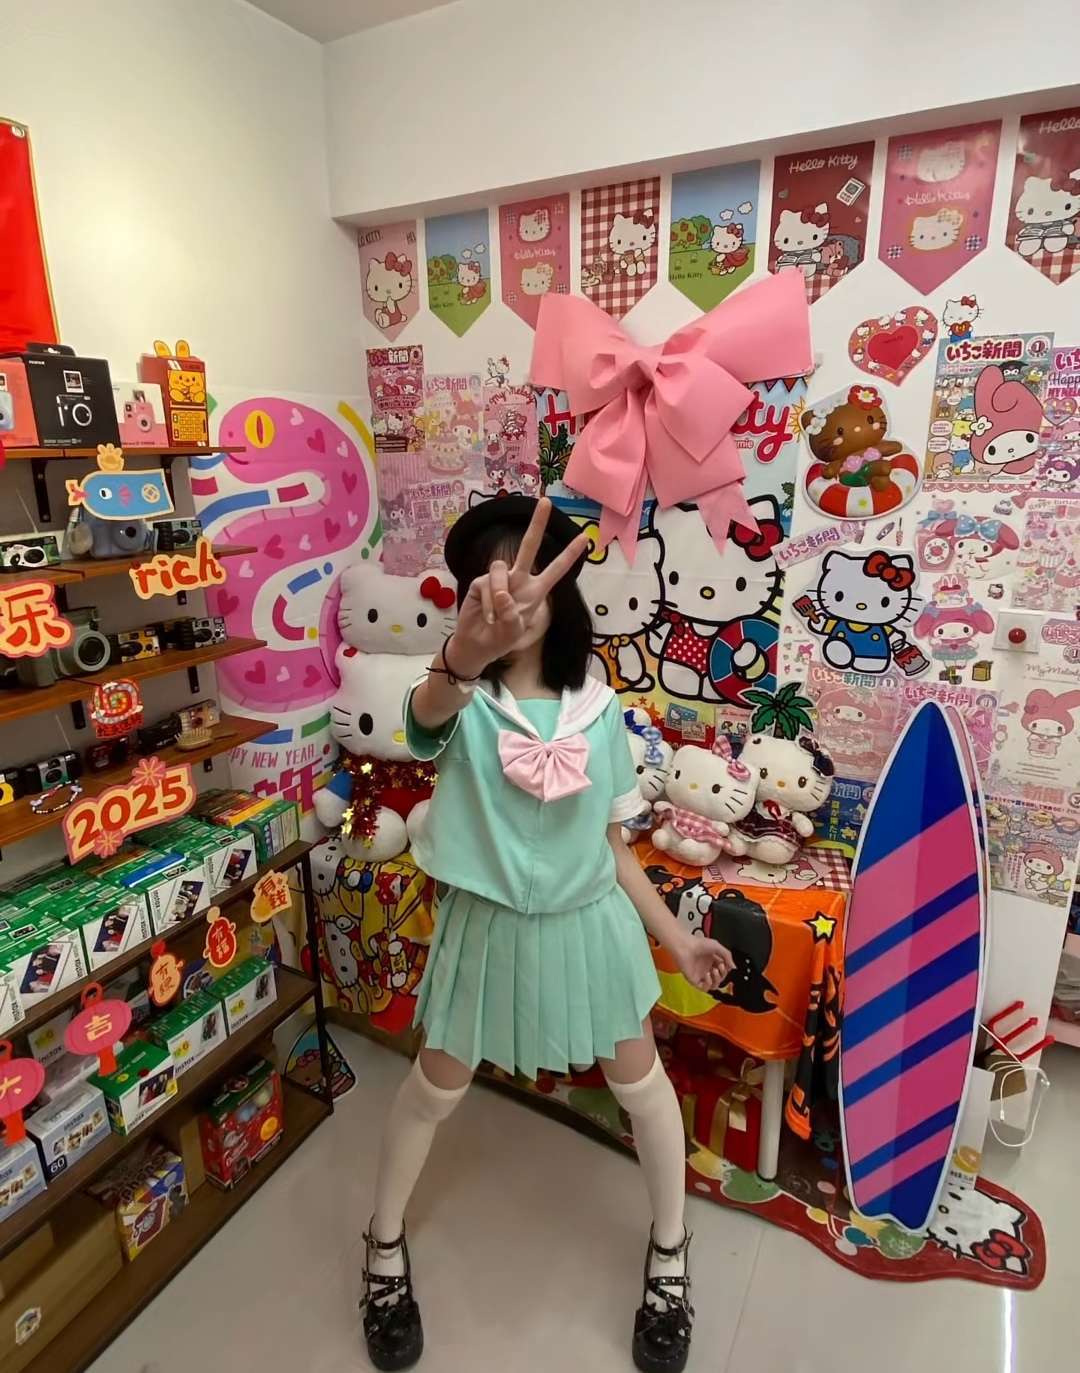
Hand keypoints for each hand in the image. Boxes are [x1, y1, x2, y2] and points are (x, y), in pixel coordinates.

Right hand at [450, 498, 589, 671]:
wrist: (476, 645)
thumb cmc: (501, 639)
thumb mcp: (514, 632)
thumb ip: (512, 614)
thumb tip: (502, 593)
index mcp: (535, 591)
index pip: (556, 570)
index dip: (569, 554)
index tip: (585, 537)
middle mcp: (518, 579)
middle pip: (529, 547)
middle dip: (537, 524)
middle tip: (546, 501)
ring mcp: (499, 579)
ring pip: (500, 569)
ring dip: (499, 593)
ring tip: (496, 618)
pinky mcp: (480, 582)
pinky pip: (485, 585)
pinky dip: (488, 605)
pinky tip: (487, 617)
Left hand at [675, 934, 734, 992]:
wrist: (685, 946)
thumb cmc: (697, 943)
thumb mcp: (718, 946)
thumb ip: (728, 956)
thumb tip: (734, 967)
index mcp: (712, 960)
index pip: (723, 970)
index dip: (726, 969)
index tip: (726, 965)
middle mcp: (706, 968)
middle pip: (720, 978)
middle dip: (723, 974)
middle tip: (721, 967)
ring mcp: (701, 975)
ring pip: (713, 985)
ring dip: (717, 980)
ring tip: (715, 971)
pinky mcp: (694, 980)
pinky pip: (704, 988)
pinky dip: (708, 983)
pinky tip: (708, 975)